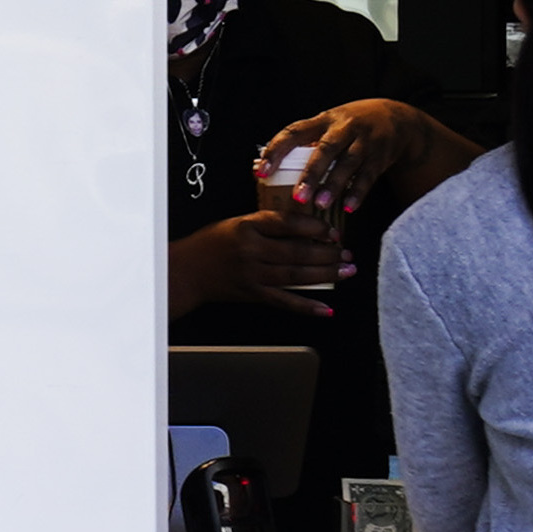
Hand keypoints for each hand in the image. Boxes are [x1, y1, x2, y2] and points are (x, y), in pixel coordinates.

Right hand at [172, 209, 344, 317]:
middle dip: (327, 253)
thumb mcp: (235, 223)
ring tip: (347, 270)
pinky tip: (326, 308)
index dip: (314, 227)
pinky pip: (284, 301)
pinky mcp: (252, 293)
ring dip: (325, 274)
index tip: (331, 231)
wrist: (185, 271)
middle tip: (347, 253)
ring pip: (296, 275)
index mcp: (246, 227)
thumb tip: (305, 229)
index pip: (287, 223)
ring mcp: (252, 274)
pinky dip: (306, 306)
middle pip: (297, 252)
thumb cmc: (210, 244)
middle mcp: (250, 250)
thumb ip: (267, 224)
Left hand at [260, 98, 481, 211]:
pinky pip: (369, 176)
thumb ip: (304, 144)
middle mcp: (344, 128)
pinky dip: (358, 192)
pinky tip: (348, 207)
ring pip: (348, 164)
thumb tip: (266, 169)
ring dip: (334, 185)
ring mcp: (364, 142)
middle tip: (297, 196)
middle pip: (326, 150)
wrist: (396, 118)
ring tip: (320, 204)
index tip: (261, 171)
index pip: (294, 132)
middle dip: (311, 173)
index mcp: (323, 120)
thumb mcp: (328, 125)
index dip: (276, 150)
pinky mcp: (381, 156)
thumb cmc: (349, 126)